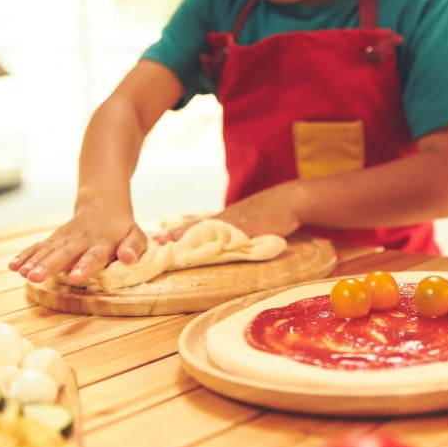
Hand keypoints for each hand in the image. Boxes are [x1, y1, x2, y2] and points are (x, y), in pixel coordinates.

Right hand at [10, 215, 147, 285]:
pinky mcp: (54, 238)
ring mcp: (65, 238)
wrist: (103, 202)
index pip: (94, 255)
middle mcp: (81, 240)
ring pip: (48, 250)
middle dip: (49, 265)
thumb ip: (134, 247)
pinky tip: (13, 267)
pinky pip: (38, 246)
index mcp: (103, 242)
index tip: (76, 278)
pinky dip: (26, 256)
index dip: (85, 266)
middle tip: (36, 277)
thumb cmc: (122, 227)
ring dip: (34, 262)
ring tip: (23, 274)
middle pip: (64, 253)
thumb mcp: (136, 235)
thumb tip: (128, 258)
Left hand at [156, 188, 303, 243]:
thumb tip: (223, 245)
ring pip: (208, 228)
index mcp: (225, 220)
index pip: (197, 225)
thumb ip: (235, 233)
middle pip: (197, 226)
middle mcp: (227, 219)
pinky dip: (216, 239)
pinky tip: (205, 245)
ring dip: (189, 234)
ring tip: (172, 240)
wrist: (288, 201)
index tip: (160, 239)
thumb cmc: (269, 214)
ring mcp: (238, 221)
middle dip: (178, 234)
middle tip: (158, 241)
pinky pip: (230, 233)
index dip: (179, 232)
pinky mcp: (250, 226)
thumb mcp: (249, 222)